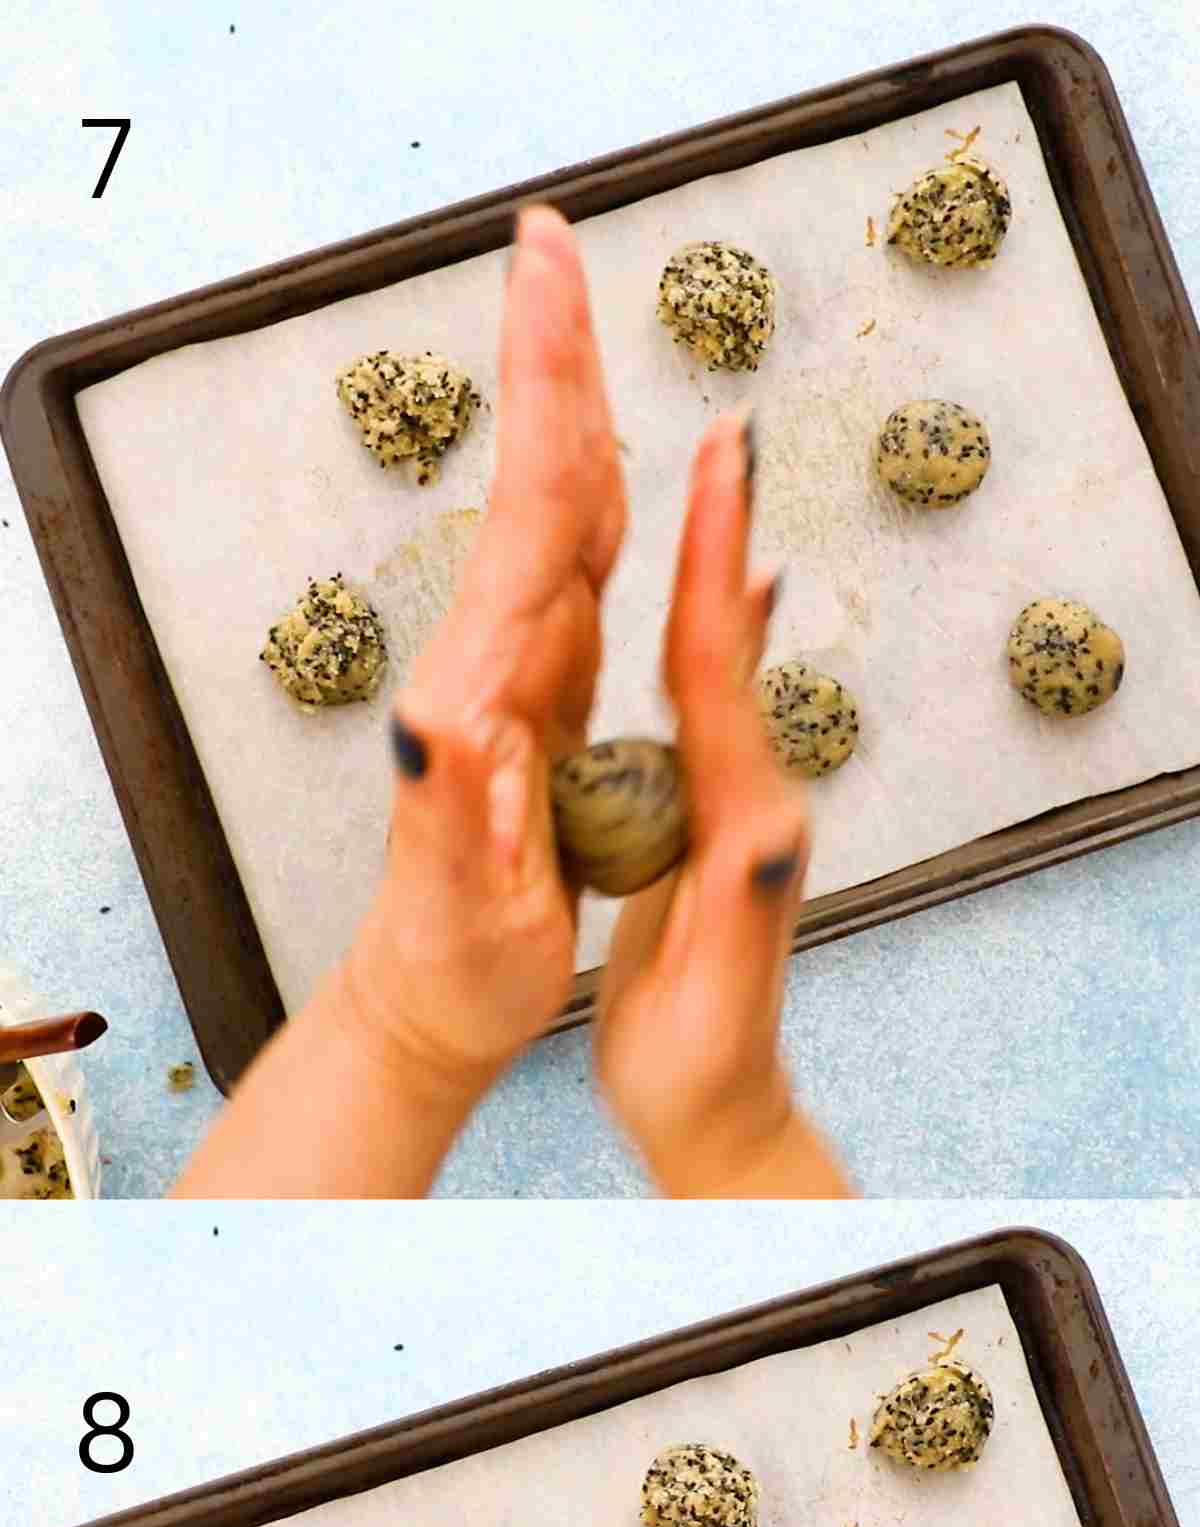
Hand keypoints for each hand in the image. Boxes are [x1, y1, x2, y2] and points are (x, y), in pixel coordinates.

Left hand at [345, 203, 626, 1090]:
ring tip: (570, 306)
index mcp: (489, 687)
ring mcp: (519, 671)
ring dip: (569, 406)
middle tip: (546, 242)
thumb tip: (436, 730)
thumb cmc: (454, 962)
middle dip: (548, 359)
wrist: (427, 999)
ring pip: (560, 514)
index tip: (546, 288)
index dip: (552, 398)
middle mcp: (498, 658)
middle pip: (541, 483)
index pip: (535, 518)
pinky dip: (603, 498)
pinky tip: (620, 460)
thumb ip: (449, 822)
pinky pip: (583, 577)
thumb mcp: (458, 910)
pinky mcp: (541, 697)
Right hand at [594, 415, 848, 1195]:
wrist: (720, 1110)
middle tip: (724, 436)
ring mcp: (735, 803)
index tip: (718, 478)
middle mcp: (755, 797)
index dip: (712, 574)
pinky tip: (700, 600)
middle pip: (729, 646)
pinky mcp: (707, 819)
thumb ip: (738, 913)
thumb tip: (763, 837)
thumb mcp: (711, 996)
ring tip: (712, 479)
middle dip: (722, 535)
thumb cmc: (700, 1064)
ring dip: (711, 566)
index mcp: (746, 823)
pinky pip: (699, 704)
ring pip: (717, 664)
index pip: (721, 679)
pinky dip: (697, 633)